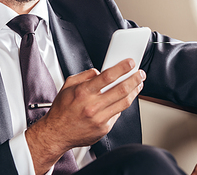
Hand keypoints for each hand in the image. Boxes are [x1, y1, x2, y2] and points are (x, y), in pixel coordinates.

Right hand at [26, 59, 145, 173]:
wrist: (56, 134)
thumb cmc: (62, 110)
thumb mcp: (67, 86)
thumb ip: (84, 75)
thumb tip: (99, 71)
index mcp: (83, 92)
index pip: (108, 76)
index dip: (122, 68)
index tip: (131, 63)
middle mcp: (92, 106)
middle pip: (121, 90)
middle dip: (134, 79)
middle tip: (140, 73)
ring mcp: (99, 119)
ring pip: (124, 102)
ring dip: (135, 91)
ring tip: (138, 84)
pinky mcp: (104, 129)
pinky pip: (118, 114)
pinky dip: (122, 105)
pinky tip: (124, 99)